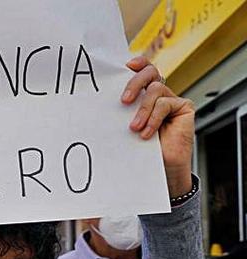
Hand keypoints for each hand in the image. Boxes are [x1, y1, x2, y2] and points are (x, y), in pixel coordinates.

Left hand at [122, 56, 194, 197]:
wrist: (160, 169)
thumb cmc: (139, 149)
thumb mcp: (126, 126)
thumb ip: (122, 111)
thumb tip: (99, 100)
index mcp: (144, 94)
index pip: (142, 70)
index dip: (138, 63)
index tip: (126, 65)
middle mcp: (159, 93)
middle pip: (150, 73)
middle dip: (135, 82)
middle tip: (124, 100)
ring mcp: (172, 99)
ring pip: (156, 89)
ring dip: (142, 109)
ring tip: (134, 128)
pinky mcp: (184, 107)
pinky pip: (165, 104)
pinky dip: (153, 118)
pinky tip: (146, 133)